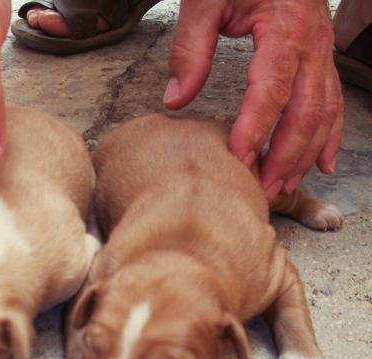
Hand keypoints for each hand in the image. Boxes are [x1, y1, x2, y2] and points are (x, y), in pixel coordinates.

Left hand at [163, 0, 342, 200]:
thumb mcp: (205, 1)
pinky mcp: (320, 59)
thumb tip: (176, 99)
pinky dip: (328, 136)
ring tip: (285, 187)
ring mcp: (321, 53)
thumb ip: (191, 49)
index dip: (255, 129)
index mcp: (284, 29)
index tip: (238, 160)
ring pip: (323, 113)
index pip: (271, 90)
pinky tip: (321, 163)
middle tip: (264, 189)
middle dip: (285, 156)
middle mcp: (311, 45)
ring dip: (305, 155)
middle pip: (305, 111)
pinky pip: (332, 103)